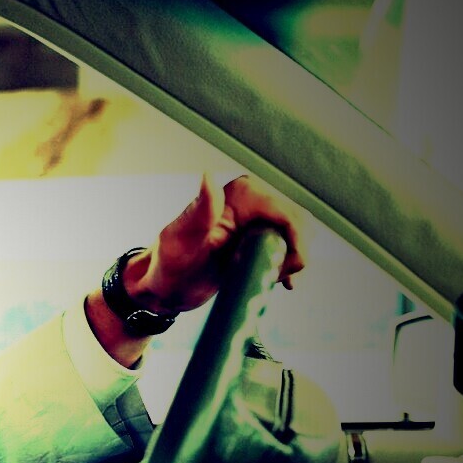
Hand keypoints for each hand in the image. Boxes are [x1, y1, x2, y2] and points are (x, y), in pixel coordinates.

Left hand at [128, 174, 306, 313]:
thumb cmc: (167, 263)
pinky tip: (283, 283)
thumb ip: (199, 210)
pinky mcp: (258, 239)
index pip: (285, 212)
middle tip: (273, 278)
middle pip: (297, 223)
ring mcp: (258, 220)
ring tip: (271, 281)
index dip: (295, 240)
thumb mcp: (180, 239)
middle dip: (295, 253)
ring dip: (292, 261)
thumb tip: (208, 176)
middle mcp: (253, 201)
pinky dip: (290, 266)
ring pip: (297, 236)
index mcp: (239, 194)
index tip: (285, 270)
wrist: (165, 287)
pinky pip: (289, 247)